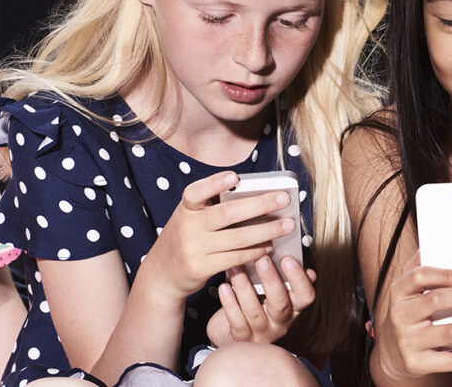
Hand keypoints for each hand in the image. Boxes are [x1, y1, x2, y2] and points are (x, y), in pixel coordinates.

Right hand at [140, 171, 296, 301]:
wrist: (162, 273)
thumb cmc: (188, 237)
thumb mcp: (191, 218)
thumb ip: (214, 207)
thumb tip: (259, 196)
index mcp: (186, 209)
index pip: (195, 192)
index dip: (214, 183)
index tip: (235, 177)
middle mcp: (187, 227)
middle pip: (227, 213)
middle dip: (260, 204)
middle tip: (284, 199)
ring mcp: (193, 249)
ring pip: (237, 238)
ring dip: (267, 231)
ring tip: (288, 225)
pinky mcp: (201, 268)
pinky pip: (235, 258)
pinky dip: (256, 251)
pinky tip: (270, 246)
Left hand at [206, 255, 316, 345]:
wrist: (234, 332)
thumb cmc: (256, 303)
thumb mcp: (272, 290)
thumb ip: (281, 274)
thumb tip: (288, 251)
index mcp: (294, 307)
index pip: (306, 296)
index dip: (299, 279)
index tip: (288, 259)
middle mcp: (281, 322)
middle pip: (280, 304)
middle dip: (270, 279)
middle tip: (261, 258)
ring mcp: (262, 332)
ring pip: (255, 312)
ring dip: (244, 287)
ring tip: (235, 268)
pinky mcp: (242, 338)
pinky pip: (236, 321)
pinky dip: (230, 304)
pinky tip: (224, 287)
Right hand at [372, 252, 451, 380]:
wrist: (392, 356)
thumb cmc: (409, 314)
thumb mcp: (407, 289)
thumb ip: (421, 264)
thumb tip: (442, 235)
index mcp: (398, 292)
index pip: (420, 275)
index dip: (447, 272)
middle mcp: (400, 316)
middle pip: (438, 301)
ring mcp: (408, 341)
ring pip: (450, 332)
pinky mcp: (417, 363)